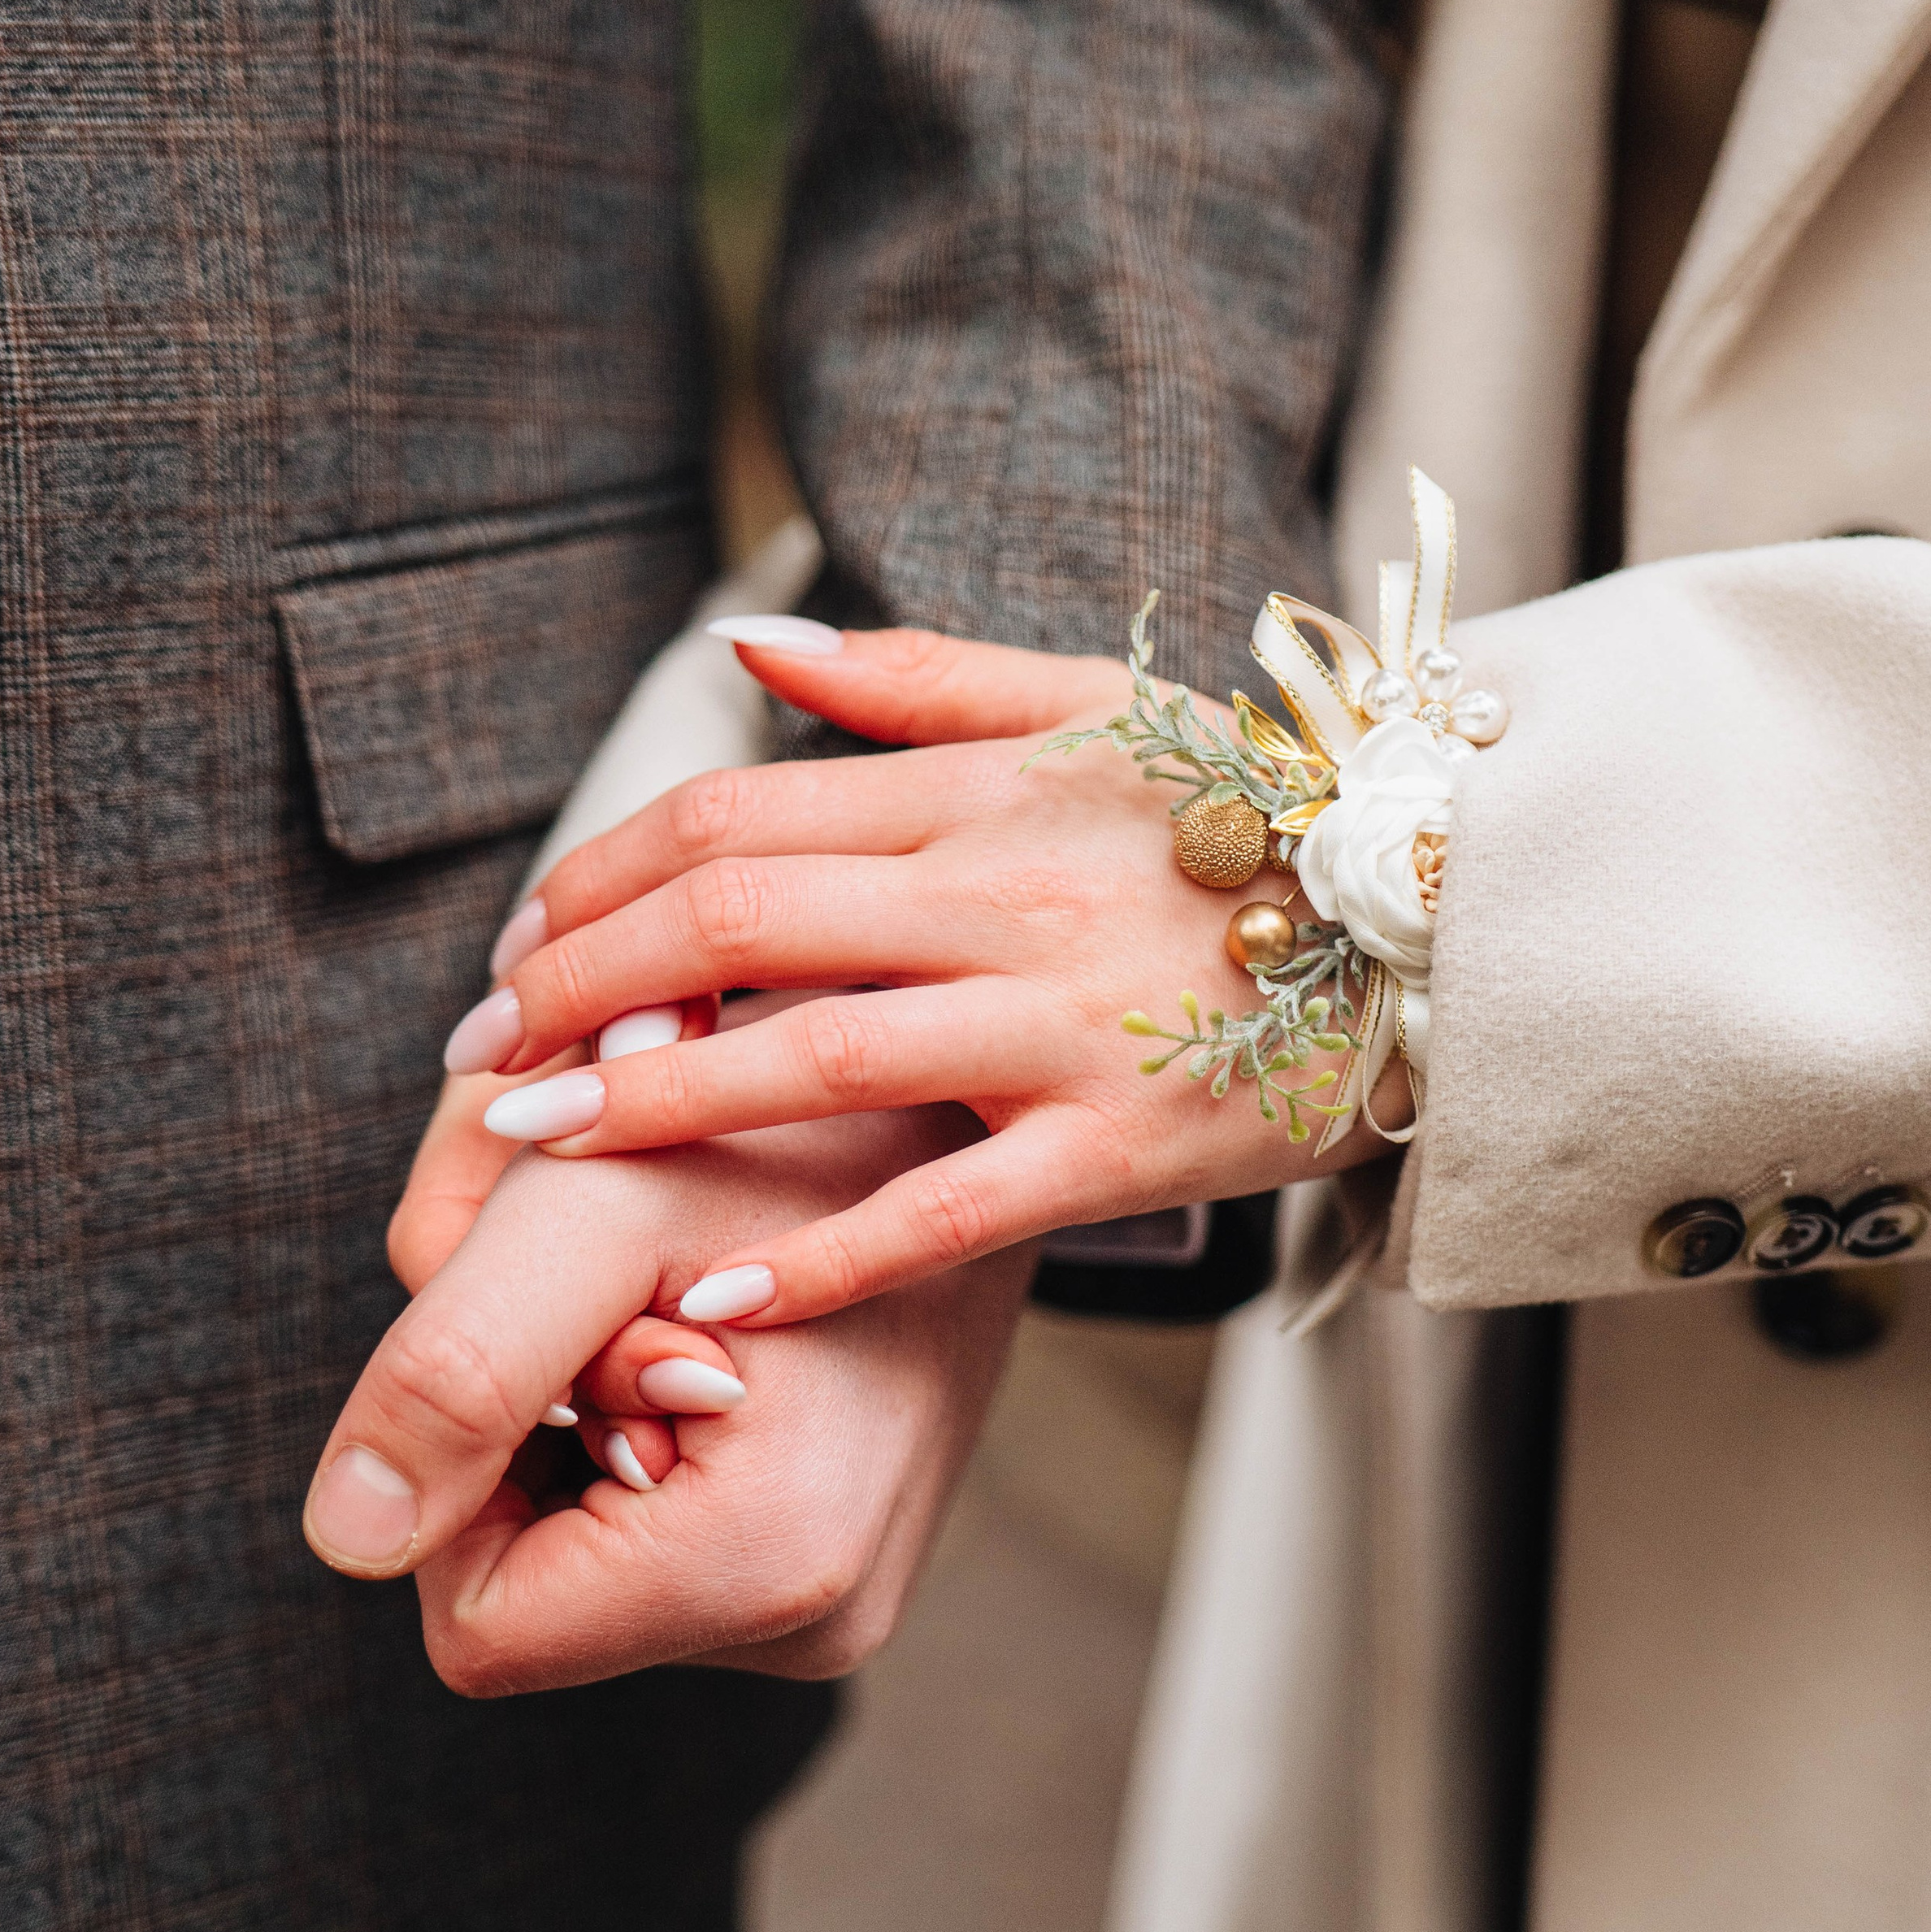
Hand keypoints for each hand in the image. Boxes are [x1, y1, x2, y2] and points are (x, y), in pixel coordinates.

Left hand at [304, 1108, 1030, 1690]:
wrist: (936, 1093)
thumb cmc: (770, 1115)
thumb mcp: (584, 1208)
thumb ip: (452, 1370)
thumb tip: (347, 1540)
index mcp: (771, 1566)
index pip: (479, 1624)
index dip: (464, 1470)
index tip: (569, 1329)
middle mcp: (823, 1624)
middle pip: (533, 1590)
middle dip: (528, 1426)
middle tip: (625, 1288)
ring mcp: (835, 1605)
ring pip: (584, 1557)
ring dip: (575, 1413)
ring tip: (671, 1291)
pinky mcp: (834, 1567)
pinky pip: (651, 1536)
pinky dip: (633, 1419)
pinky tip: (701, 1322)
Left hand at [433, 627, 1407, 1324]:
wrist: (1449, 917)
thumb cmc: (1255, 816)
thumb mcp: (1096, 706)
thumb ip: (913, 680)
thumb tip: (750, 640)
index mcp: (984, 790)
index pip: (731, 820)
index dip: (597, 881)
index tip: (521, 945)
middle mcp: (1003, 896)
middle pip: (731, 925)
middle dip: (574, 989)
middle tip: (481, 1054)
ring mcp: (1062, 1025)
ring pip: (808, 1061)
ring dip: (647, 1107)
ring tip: (530, 1146)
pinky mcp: (1123, 1145)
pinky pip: (944, 1211)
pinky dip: (821, 1255)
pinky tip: (709, 1291)